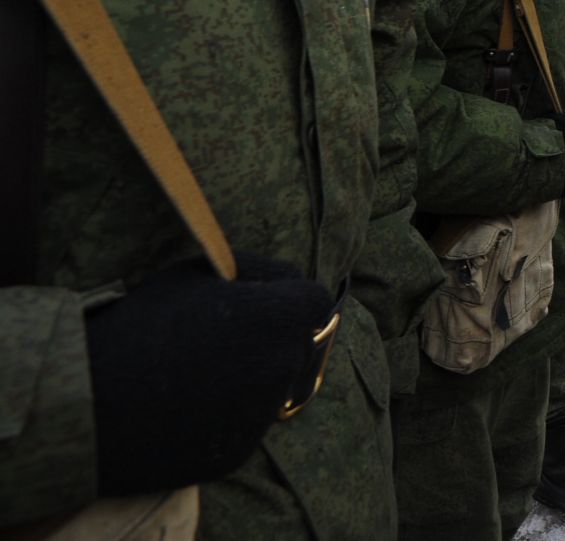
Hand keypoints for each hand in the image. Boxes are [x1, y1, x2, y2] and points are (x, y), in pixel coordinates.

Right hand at [86, 254, 336, 496]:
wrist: (86, 406)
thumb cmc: (141, 325)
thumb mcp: (194, 274)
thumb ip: (249, 274)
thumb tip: (272, 282)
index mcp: (280, 320)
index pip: (316, 299)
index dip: (287, 293)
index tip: (255, 295)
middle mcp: (283, 369)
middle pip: (300, 344)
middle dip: (274, 333)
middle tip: (225, 331)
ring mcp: (262, 416)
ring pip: (275, 385)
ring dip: (253, 373)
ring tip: (198, 368)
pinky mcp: (237, 452)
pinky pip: (245, 423)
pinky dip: (227, 411)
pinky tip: (185, 404)